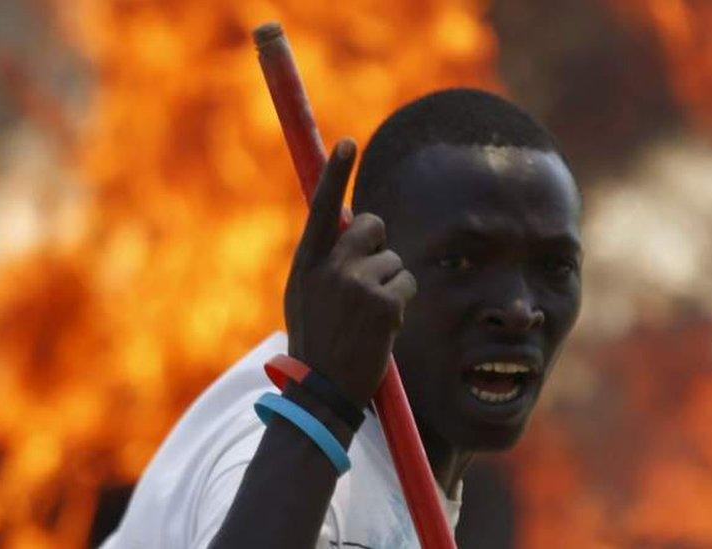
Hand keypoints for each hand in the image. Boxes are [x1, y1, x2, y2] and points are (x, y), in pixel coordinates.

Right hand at [284, 139, 416, 408]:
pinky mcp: (385, 302)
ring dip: (390, 283)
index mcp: (306, 263)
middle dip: (378, 244)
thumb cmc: (315, 343)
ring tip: (369, 317)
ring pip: (394, 259)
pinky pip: (407, 282)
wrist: (323, 391)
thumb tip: (350, 221)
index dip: (334, 173)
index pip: (322, 208)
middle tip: (368, 278)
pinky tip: (382, 327)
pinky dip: (401, 301)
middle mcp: (330, 267)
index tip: (347, 142)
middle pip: (372, 225)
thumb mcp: (304, 296)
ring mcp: (357, 284)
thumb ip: (324, 260)